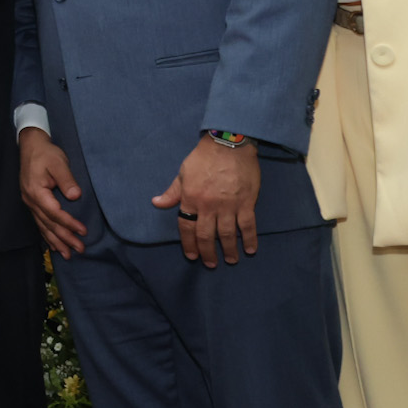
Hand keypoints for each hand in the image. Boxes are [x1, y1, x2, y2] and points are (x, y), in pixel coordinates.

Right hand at [18, 127, 87, 255]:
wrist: (30, 146)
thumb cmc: (46, 153)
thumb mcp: (58, 162)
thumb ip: (66, 179)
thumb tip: (75, 196)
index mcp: (36, 192)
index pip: (54, 213)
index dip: (69, 224)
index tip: (83, 231)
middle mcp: (31, 201)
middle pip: (49, 224)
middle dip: (65, 238)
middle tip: (80, 249)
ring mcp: (30, 203)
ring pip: (43, 227)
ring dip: (56, 241)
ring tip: (67, 254)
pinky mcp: (32, 202)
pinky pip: (39, 223)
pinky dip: (47, 235)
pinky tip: (53, 244)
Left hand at [153, 135, 260, 267]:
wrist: (229, 143)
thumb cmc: (204, 157)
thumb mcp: (183, 172)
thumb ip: (173, 191)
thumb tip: (156, 203)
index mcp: (191, 199)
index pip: (186, 227)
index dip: (189, 244)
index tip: (192, 255)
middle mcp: (208, 206)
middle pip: (206, 235)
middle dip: (207, 252)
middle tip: (210, 264)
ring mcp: (228, 205)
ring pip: (227, 234)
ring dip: (228, 250)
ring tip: (230, 260)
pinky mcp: (246, 202)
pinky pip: (248, 225)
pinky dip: (249, 239)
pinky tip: (250, 249)